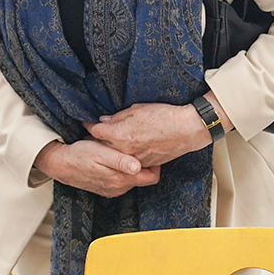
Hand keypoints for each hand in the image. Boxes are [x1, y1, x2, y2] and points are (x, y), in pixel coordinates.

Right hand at [34, 140, 160, 198]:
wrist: (60, 163)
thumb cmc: (80, 154)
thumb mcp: (100, 153)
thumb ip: (120, 161)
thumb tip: (137, 166)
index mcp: (121, 179)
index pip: (152, 177)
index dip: (154, 164)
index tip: (148, 151)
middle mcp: (119, 188)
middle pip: (143, 178)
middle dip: (143, 164)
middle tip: (137, 148)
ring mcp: (113, 190)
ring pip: (132, 179)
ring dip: (132, 167)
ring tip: (124, 152)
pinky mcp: (106, 189)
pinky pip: (122, 181)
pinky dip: (122, 172)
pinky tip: (114, 161)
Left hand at [86, 97, 227, 166]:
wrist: (187, 129)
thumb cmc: (164, 116)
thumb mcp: (137, 109)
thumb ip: (117, 117)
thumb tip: (103, 120)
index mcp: (120, 135)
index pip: (95, 132)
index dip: (88, 126)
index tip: (85, 122)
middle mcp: (125, 151)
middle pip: (102, 147)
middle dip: (96, 140)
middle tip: (92, 134)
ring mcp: (135, 160)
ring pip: (116, 156)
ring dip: (110, 150)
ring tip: (108, 142)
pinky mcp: (146, 164)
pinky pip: (130, 161)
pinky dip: (125, 156)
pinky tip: (126, 149)